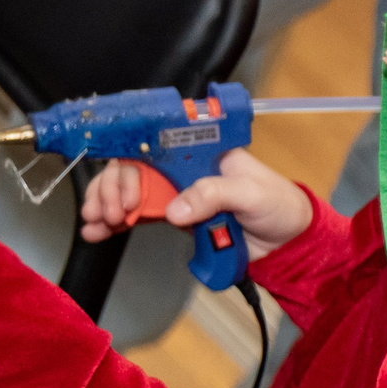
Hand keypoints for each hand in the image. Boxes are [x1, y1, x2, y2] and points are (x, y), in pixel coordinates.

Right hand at [77, 148, 311, 256]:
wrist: (291, 243)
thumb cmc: (279, 205)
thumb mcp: (251, 193)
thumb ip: (213, 195)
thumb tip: (174, 212)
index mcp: (198, 149)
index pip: (151, 145)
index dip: (129, 163)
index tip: (127, 191)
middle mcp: (181, 167)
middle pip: (132, 168)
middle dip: (113, 189)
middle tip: (110, 213)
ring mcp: (176, 193)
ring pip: (130, 192)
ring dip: (106, 205)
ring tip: (95, 223)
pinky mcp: (177, 218)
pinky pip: (140, 216)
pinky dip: (115, 223)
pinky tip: (97, 231)